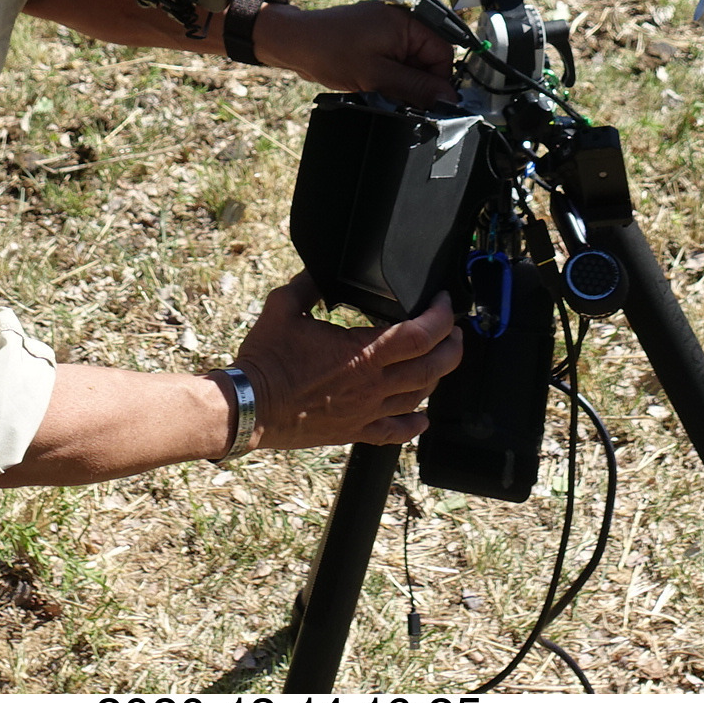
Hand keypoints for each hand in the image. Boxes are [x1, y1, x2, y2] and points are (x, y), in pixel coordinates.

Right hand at [233, 273, 461, 451]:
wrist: (249, 407)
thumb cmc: (265, 360)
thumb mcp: (283, 307)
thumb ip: (309, 284)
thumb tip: (320, 270)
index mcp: (361, 352)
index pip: (421, 334)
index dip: (440, 316)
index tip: (442, 302)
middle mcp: (372, 384)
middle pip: (433, 366)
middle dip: (452, 345)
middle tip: (454, 330)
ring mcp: (366, 411)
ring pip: (420, 397)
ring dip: (437, 377)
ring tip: (440, 360)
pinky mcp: (355, 430)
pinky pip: (396, 432)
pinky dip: (415, 425)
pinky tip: (423, 417)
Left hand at [250, 1, 456, 106]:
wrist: (295, 43)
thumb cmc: (328, 50)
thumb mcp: (377, 75)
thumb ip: (415, 87)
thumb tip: (447, 98)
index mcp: (408, 22)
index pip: (443, 55)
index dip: (437, 82)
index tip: (429, 103)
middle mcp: (401, 23)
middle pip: (428, 61)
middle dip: (416, 83)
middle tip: (397, 98)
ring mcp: (388, 31)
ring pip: (411, 66)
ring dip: (400, 82)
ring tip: (378, 87)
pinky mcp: (377, 41)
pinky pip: (395, 63)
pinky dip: (389, 77)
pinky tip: (373, 83)